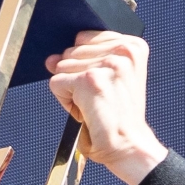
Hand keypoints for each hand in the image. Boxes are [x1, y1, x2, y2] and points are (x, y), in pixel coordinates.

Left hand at [45, 31, 167, 184]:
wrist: (129, 146)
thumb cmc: (121, 118)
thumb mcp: (109, 80)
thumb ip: (82, 60)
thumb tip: (51, 58)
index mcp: (133, 46)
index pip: (85, 37)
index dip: (87, 63)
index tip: (104, 83)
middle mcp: (123, 51)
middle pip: (71, 51)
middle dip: (77, 76)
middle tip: (99, 98)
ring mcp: (106, 65)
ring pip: (62, 67)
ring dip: (72, 90)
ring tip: (94, 105)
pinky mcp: (89, 80)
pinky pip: (57, 83)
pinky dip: (65, 102)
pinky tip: (85, 111)